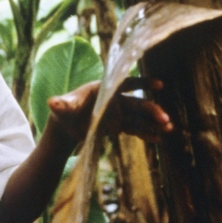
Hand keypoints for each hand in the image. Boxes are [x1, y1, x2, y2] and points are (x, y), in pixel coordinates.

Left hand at [47, 77, 172, 148]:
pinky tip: (159, 138)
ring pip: (140, 117)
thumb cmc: (64, 110)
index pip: (126, 83)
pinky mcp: (118, 126)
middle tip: (165, 119)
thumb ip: (61, 104)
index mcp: (105, 89)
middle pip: (138, 103)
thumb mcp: (62, 107)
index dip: (143, 84)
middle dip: (152, 110)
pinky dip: (146, 133)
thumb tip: (53, 102)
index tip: (159, 84)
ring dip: (153, 122)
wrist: (65, 125)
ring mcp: (118, 113)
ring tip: (169, 129)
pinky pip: (135, 129)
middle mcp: (115, 100)